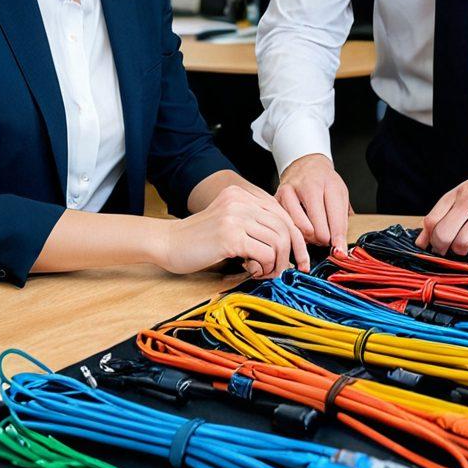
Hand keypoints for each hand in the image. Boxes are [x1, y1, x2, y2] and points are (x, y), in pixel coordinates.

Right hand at [159, 183, 308, 276]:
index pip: (282, 213)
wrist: (167, 243)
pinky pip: (264, 253)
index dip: (296, 239)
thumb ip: (252, 225)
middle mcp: (241, 201)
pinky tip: (252, 272)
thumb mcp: (228, 222)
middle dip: (291, 254)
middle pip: (285, 226)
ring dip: (276, 264)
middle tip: (282, 272)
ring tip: (263, 273)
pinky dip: (264, 267)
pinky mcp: (230, 236)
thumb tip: (286, 245)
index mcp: (242, 194)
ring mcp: (235, 216)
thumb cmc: (199, 240)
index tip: (300, 260)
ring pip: (278, 241)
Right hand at [276, 153, 352, 252]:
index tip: (339, 252)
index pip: (335, 219)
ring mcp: (288, 192)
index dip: (338, 240)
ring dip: (309, 238)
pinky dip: (295, 232)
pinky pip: (286, 226)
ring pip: (299, 229)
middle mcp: (306, 186)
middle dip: (323, 239)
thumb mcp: (340, 194)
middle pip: (316, 228)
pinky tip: (301, 227)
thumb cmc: (324, 182)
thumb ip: (341, 221)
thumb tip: (339, 249)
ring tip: (314, 232)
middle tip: (326, 237)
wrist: (305, 164)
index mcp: (327, 184)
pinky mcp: (275, 200)